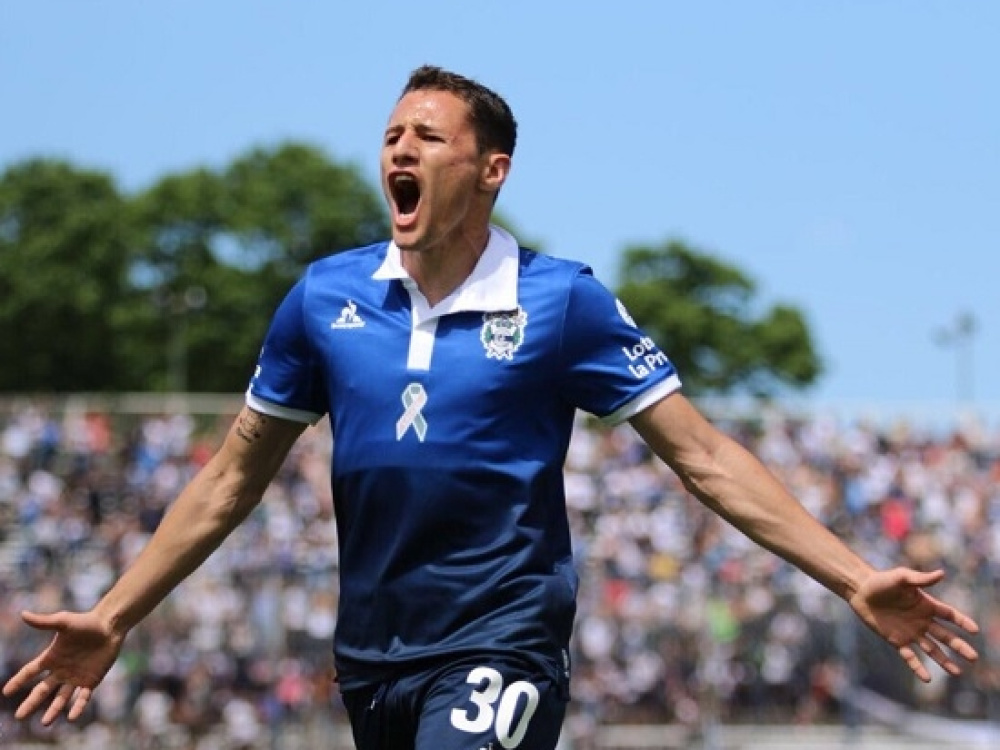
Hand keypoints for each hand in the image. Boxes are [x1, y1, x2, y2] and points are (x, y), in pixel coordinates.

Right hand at [2, 610, 125, 724]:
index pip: (30, 672)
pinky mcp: (91, 681)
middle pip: (42, 690)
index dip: (18, 681)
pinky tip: (72, 717)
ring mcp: (75, 677)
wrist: (110, 626)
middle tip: (19, 717)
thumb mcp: (64, 622)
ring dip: (53, 710)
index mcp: (51, 658)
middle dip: (31, 703)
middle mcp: (60, 670)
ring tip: (45, 723)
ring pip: (61, 698)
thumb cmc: (86, 622)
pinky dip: (77, 707)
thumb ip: (44, 622)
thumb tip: (23, 614)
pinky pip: (82, 698)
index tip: (6, 692)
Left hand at [849, 568, 978, 681]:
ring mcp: (910, 632)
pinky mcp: (896, 640)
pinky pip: (909, 657)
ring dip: (944, 661)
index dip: (962, 622)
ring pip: (931, 649)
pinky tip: (927, 679)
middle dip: (959, 647)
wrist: (860, 590)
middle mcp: (922, 621)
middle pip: (945, 636)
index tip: (975, 631)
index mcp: (926, 605)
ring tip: (957, 673)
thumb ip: (920, 578)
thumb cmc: (882, 581)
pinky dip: (918, 667)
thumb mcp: (902, 578)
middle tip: (974, 658)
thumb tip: (942, 573)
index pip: (949, 615)